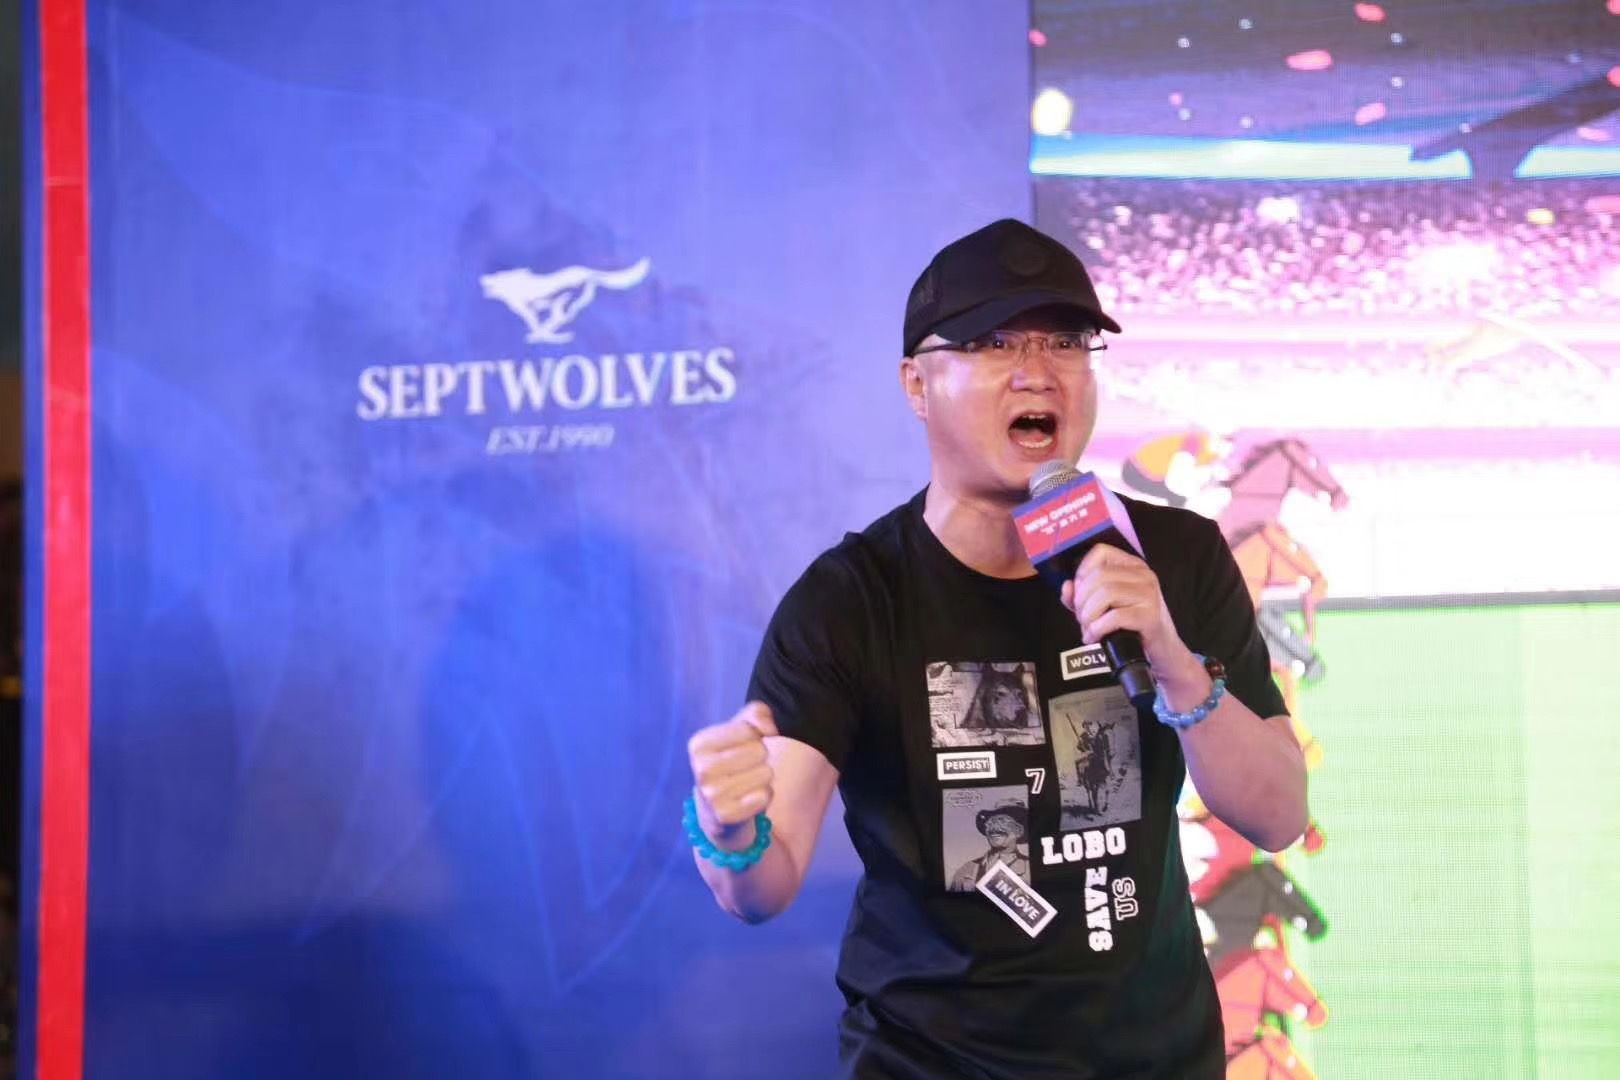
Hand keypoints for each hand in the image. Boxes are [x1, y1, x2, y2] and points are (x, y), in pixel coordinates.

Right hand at [687, 702, 777, 848]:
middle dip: (760, 758)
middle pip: (760, 750)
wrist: (716, 810)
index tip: (740, 749)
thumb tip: (769, 730)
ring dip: (762, 778)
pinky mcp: (726, 816)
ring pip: (766, 773)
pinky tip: (747, 800)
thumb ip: (757, 714)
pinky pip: (766, 796)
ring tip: (745, 784)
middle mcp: (701, 769)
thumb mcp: (739, 730)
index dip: (754, 737)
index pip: (749, 729)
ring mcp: (712, 795)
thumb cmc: (731, 762)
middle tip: (743, 769)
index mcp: (698, 744)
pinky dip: (763, 797)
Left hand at [1059, 545, 1197, 680]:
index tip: (1079, 594)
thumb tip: (1067, 587)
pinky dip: (1097, 628)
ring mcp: (1149, 595)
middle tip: (1082, 619)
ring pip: (1105, 593)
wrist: (1160, 651)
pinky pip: (1114, 617)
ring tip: (1088, 628)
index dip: (1082, 572)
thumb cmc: (1129, 626)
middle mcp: (1144, 575)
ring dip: (1088, 615)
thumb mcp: (1102, 606)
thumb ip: (1081, 595)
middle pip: (1099, 575)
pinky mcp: (1150, 616)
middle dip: (1082, 600)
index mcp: (1132, 566)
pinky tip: (1095, 637)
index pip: (1100, 552)